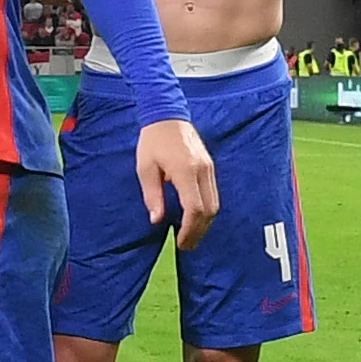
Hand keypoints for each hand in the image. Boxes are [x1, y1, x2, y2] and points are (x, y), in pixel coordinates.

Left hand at [136, 117, 219, 250]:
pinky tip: (194, 217)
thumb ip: (152, 196)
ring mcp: (209, 168)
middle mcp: (202, 170)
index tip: (181, 242)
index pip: (195, 208)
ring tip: (190, 235)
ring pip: (215, 203)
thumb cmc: (152, 141)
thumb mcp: (145, 169)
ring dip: (204, 222)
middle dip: (199, 230)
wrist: (168, 116)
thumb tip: (156, 220)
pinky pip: (213, 193)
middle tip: (186, 245)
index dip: (190, 229)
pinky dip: (206, 209)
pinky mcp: (210, 166)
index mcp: (186, 171)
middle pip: (210, 209)